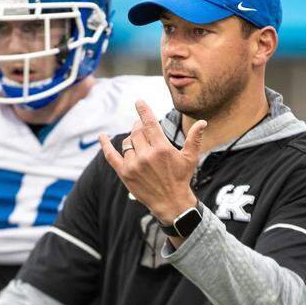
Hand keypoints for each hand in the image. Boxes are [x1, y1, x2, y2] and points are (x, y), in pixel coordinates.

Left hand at [100, 100, 205, 223]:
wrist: (171, 203)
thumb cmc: (181, 178)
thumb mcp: (190, 158)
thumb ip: (194, 139)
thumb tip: (203, 122)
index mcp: (162, 149)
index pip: (149, 123)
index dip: (143, 110)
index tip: (138, 101)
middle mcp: (146, 155)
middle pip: (136, 132)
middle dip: (138, 127)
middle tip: (142, 127)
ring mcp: (134, 165)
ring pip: (127, 143)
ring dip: (131, 140)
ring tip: (138, 143)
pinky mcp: (124, 173)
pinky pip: (111, 156)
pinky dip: (105, 145)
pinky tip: (102, 136)